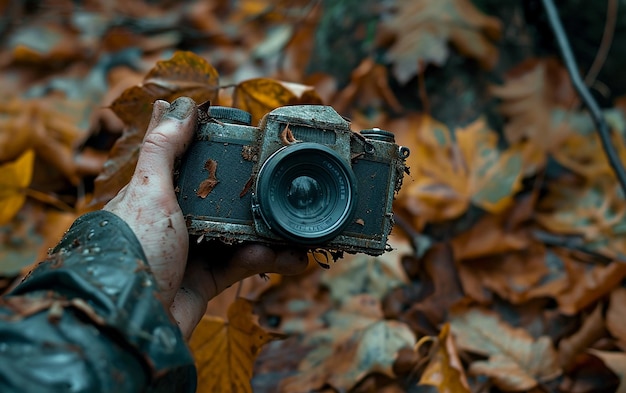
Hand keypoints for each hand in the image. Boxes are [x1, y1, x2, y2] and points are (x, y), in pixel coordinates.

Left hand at [103, 97, 307, 337]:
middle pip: (221, 198)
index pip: (188, 160)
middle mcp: (174, 219)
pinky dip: (265, 260)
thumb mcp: (148, 192)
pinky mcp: (205, 281)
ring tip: (300, 227)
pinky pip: (242, 264)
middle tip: (286, 183)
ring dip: (269, 231)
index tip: (247, 134)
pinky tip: (289, 257)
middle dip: (253, 193)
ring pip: (238, 232)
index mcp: (155, 193)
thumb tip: (178, 103)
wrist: (129, 325)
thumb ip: (164, 149)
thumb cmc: (132, 251)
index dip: (216, 147)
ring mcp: (190, 251)